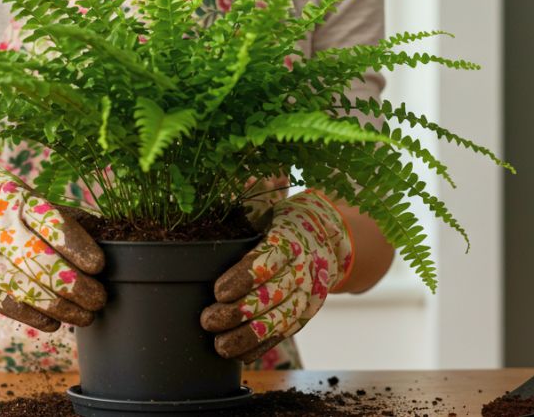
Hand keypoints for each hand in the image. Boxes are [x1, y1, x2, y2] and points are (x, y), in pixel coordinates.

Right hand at [0, 125, 105, 330]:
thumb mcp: (24, 191)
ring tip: (83, 317)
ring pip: (18, 285)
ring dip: (56, 307)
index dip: (77, 246)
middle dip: (74, 286)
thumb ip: (58, 215)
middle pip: (37, 260)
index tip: (99, 265)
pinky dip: (27, 314)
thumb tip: (103, 233)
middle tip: (99, 299)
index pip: (51, 222)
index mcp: (16, 196)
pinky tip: (52, 323)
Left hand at [201, 189, 353, 361]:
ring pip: (280, 321)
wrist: (327, 237)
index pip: (268, 261)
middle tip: (207, 319)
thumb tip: (236, 179)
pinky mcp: (306, 313)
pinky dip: (260, 347)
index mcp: (291, 238)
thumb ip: (250, 197)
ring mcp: (307, 294)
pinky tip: (237, 354)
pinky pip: (284, 335)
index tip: (217, 291)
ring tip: (218, 344)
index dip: (242, 278)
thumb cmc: (283, 220)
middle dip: (238, 312)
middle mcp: (304, 269)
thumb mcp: (269, 204)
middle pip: (272, 296)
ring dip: (247, 337)